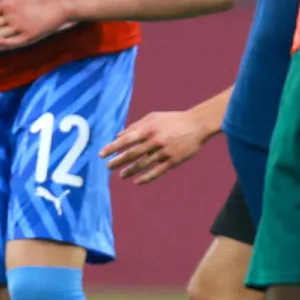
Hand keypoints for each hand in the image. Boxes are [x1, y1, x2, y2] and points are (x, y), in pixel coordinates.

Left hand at [101, 109, 215, 183]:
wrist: (197, 125)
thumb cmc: (173, 120)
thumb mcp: (154, 117)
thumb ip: (135, 126)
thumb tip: (118, 136)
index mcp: (149, 129)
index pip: (126, 140)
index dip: (112, 148)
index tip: (101, 155)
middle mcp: (155, 141)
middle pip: (132, 154)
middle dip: (118, 161)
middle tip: (108, 167)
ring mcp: (164, 152)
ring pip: (143, 165)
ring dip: (130, 171)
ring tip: (122, 175)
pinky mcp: (173, 160)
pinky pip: (157, 172)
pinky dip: (146, 178)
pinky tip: (137, 182)